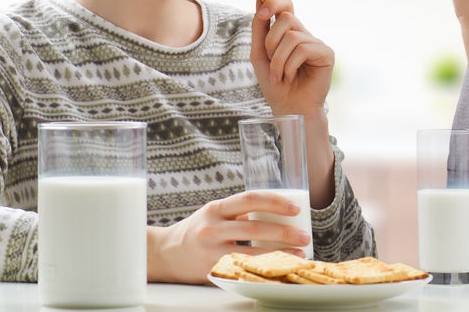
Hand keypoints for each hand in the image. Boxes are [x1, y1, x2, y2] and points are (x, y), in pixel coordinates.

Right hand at [148, 190, 310, 283]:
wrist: (163, 253)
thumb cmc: (195, 231)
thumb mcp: (213, 214)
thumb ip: (238, 212)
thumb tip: (275, 211)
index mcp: (216, 208)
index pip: (250, 199)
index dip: (275, 201)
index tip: (295, 208)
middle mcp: (212, 227)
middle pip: (256, 227)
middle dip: (284, 232)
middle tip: (304, 235)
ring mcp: (211, 250)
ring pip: (251, 251)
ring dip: (280, 253)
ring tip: (298, 253)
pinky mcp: (211, 270)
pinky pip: (242, 270)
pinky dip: (263, 269)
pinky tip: (277, 270)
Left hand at [250, 0, 334, 116]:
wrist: (288, 108)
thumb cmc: (275, 84)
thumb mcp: (260, 54)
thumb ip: (259, 28)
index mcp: (288, 33)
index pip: (286, 5)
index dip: (274, 2)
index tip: (262, 11)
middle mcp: (304, 34)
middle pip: (287, 17)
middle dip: (271, 40)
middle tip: (270, 60)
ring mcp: (316, 43)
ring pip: (292, 36)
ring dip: (278, 60)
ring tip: (279, 76)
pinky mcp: (326, 53)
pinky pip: (303, 49)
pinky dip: (290, 66)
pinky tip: (291, 77)